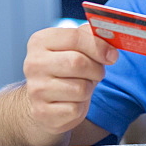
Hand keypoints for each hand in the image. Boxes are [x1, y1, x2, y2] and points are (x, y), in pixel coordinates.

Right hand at [21, 24, 117, 144]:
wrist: (44, 100)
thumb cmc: (65, 68)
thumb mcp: (74, 47)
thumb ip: (90, 36)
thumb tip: (108, 33)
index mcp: (40, 41)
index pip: (75, 37)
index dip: (99, 46)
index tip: (112, 55)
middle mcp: (34, 64)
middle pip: (78, 63)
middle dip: (96, 69)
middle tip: (98, 72)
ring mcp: (36, 89)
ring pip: (80, 89)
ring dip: (89, 88)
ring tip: (81, 85)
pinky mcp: (42, 112)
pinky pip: (75, 109)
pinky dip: (80, 106)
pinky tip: (72, 101)